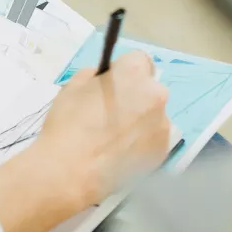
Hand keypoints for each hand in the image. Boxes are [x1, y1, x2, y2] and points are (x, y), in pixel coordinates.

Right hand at [0, 51, 168, 231]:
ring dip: (140, 121)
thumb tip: (104, 79)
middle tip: (111, 115)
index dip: (124, 72)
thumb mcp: (72, 87)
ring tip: (115, 140)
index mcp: (134, 73)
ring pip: (154, 116)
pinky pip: (155, 140)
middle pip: (150, 89)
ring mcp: (163, 125)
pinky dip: (143, 144)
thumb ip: (95, 76)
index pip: (139, 59)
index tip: (111, 87)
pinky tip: (122, 154)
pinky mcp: (164, 151)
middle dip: (135, 96)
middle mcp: (156, 95)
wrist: (70, 171)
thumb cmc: (68, 124)